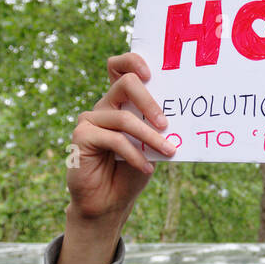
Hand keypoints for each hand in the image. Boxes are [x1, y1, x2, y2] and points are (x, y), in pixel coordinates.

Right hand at [67, 52, 176, 222]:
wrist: (109, 202)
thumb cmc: (132, 172)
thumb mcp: (151, 146)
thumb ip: (158, 128)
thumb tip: (183, 114)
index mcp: (121, 102)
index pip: (120, 68)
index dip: (133, 61)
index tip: (151, 74)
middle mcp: (105, 106)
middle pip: (125, 83)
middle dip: (150, 101)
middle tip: (166, 124)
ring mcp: (90, 119)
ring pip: (124, 118)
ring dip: (150, 137)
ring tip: (168, 152)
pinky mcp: (82, 136)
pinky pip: (115, 139)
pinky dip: (135, 155)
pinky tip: (146, 168)